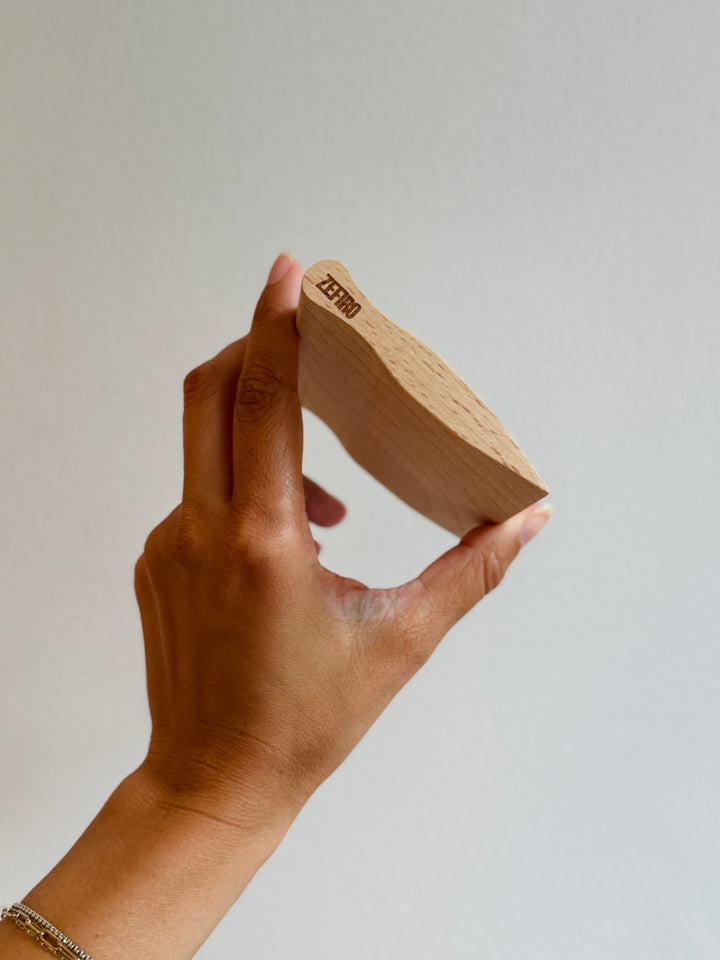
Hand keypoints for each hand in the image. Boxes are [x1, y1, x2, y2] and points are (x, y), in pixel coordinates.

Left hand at [133, 253, 551, 826]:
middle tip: (308, 333)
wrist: (215, 780)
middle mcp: (202, 530)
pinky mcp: (156, 561)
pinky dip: (245, 487)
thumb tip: (527, 520)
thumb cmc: (305, 720)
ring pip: (208, 445)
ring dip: (266, 436)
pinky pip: (200, 492)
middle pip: (212, 392)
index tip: (293, 273)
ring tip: (329, 506)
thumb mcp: (401, 639)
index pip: (265, 400)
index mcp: (262, 541)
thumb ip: (473, 571)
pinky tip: (290, 538)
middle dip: (259, 347)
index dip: (281, 327)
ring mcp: (168, 544)